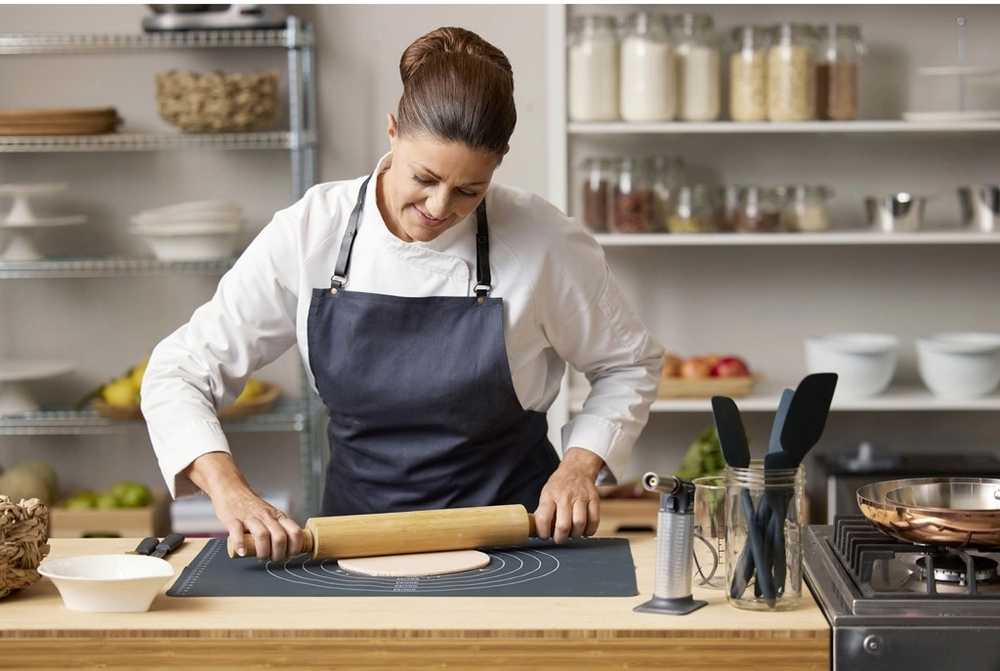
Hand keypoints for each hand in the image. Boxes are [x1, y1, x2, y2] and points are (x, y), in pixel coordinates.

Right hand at [185, 452, 302, 560]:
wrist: (231, 489)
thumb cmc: (251, 506)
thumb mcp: (271, 514)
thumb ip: (278, 528)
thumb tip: (289, 549)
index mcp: (278, 516)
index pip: (295, 532)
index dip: (295, 547)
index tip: (290, 555)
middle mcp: (266, 516)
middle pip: (280, 537)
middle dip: (279, 554)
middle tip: (273, 559)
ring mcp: (250, 517)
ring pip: (262, 535)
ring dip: (263, 552)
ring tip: (260, 558)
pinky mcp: (233, 519)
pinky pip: (238, 532)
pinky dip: (240, 544)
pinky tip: (242, 552)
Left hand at [533, 447, 603, 543]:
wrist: (576, 469)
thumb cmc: (558, 486)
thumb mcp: (546, 494)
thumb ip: (543, 511)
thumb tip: (537, 532)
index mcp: (550, 495)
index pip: (543, 518)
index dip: (543, 532)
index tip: (544, 536)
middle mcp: (565, 496)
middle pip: (564, 525)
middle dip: (560, 538)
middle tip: (559, 539)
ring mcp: (581, 497)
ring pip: (580, 523)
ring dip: (575, 534)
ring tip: (572, 534)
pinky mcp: (594, 499)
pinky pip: (594, 520)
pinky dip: (589, 530)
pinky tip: (584, 530)